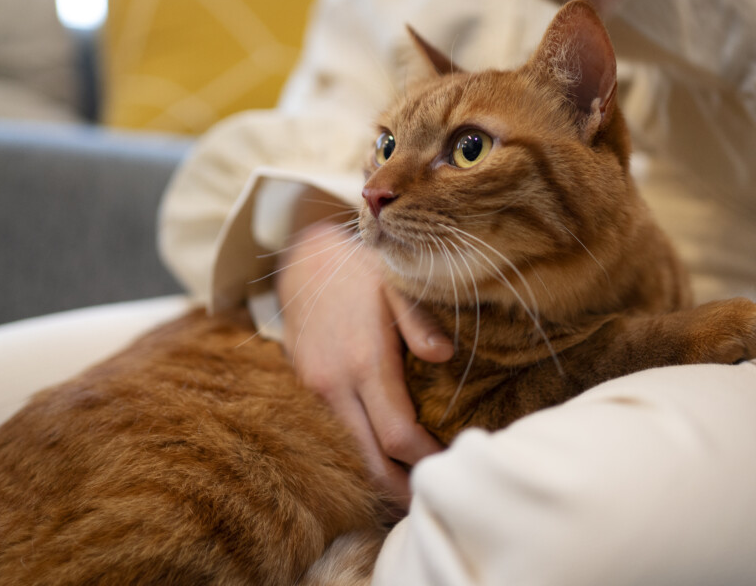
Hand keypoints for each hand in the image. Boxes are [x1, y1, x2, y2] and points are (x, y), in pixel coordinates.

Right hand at [275, 221, 453, 509]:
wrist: (304, 258)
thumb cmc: (360, 268)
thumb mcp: (396, 282)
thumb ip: (420, 320)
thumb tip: (444, 356)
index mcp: (364, 361)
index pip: (398, 435)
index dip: (426, 458)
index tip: (451, 462)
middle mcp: (334, 384)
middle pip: (370, 461)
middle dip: (401, 487)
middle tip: (432, 498)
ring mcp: (314, 390)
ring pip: (350, 453)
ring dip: (381, 474)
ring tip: (413, 486)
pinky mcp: (305, 389)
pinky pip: (336, 434)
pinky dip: (361, 452)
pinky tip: (384, 457)